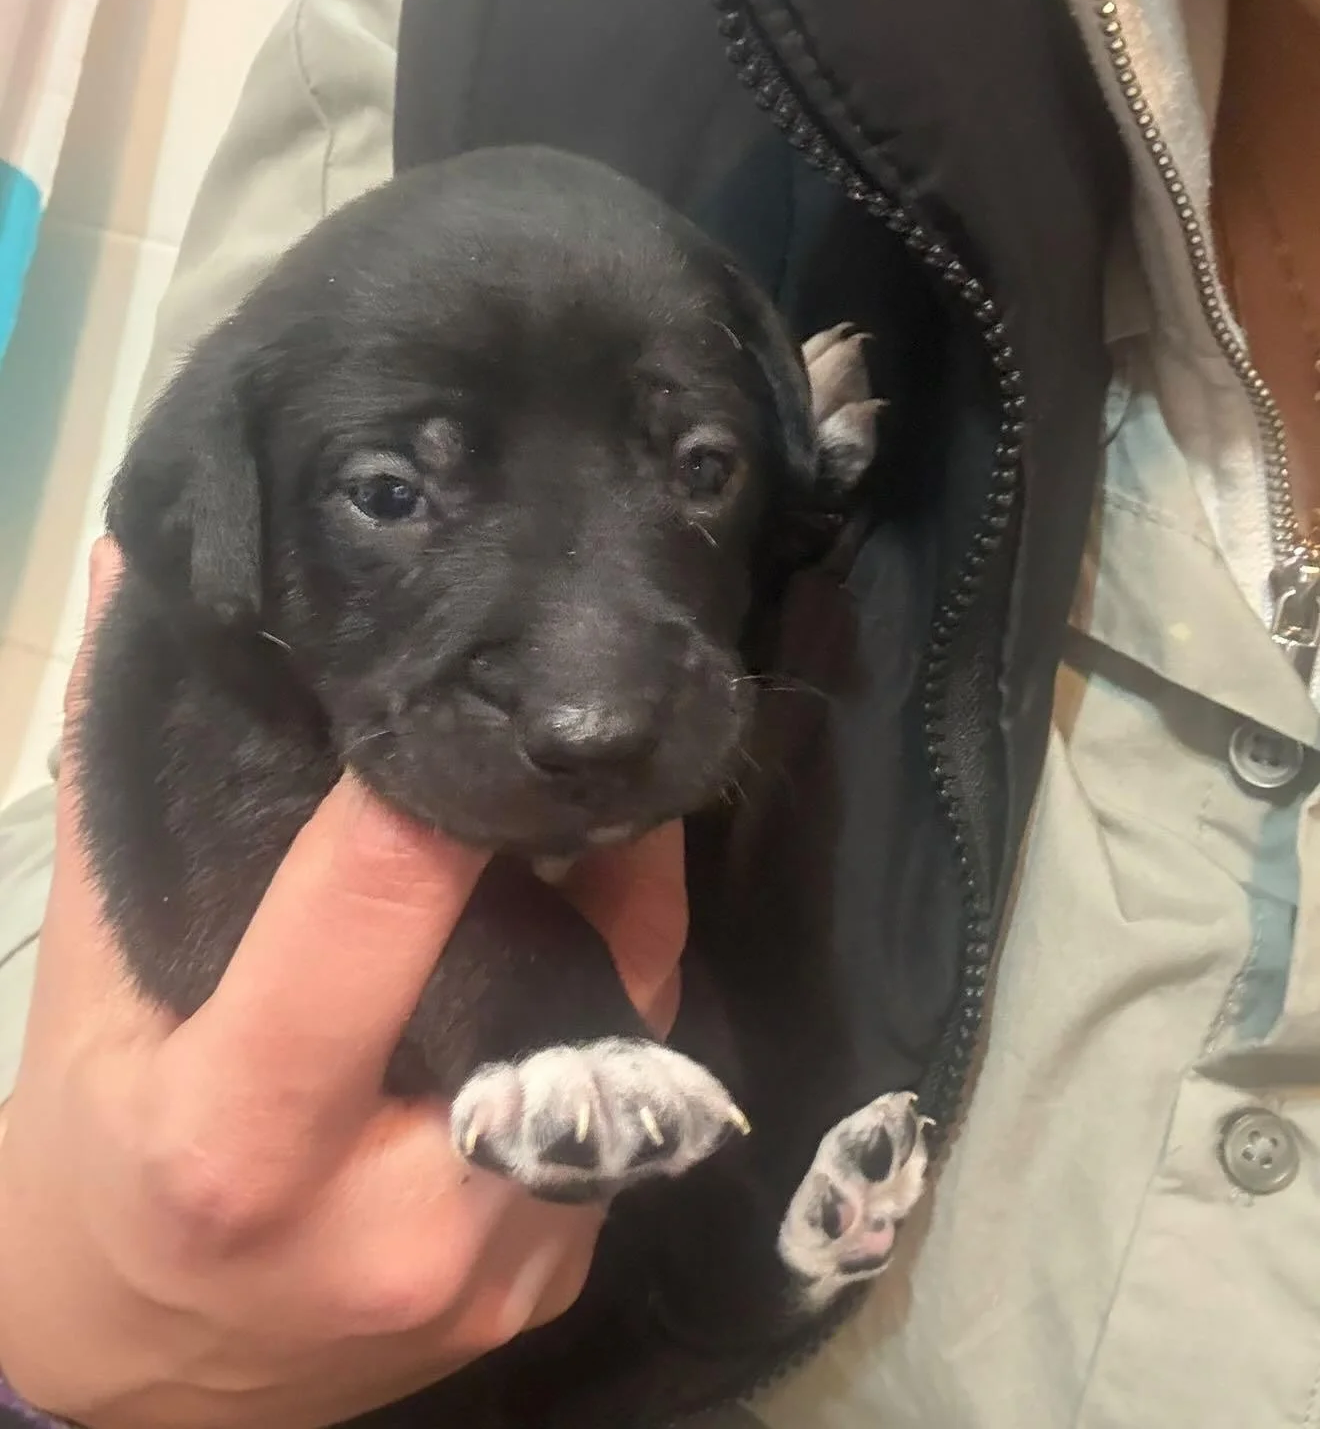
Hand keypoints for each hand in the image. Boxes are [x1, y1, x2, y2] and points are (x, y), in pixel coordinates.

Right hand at [0, 540, 687, 1428]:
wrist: (130, 1375)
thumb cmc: (92, 1166)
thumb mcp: (84, 994)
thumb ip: (124, 799)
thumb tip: (134, 582)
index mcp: (245, 1144)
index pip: (372, 915)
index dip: (430, 784)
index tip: (468, 690)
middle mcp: (397, 1225)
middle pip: (559, 981)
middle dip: (584, 848)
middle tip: (575, 740)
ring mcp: (497, 1273)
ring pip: (624, 1047)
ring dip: (619, 924)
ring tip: (594, 820)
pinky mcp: (549, 1292)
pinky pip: (623, 1116)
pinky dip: (609, 1016)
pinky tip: (579, 942)